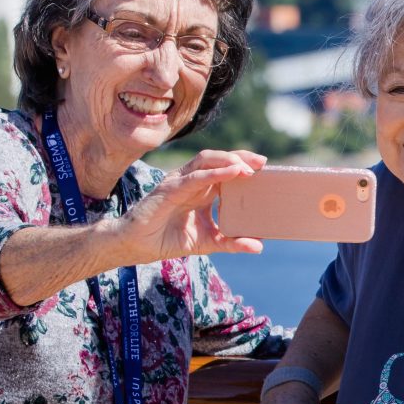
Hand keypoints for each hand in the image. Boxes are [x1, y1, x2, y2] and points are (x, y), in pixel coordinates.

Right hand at [116, 150, 266, 263]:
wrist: (137, 246)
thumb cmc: (168, 239)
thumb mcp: (208, 242)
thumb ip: (232, 243)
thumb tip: (259, 246)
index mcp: (202, 190)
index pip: (226, 171)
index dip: (244, 166)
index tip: (266, 169)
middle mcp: (192, 182)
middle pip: (219, 160)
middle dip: (241, 157)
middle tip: (262, 163)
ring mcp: (180, 182)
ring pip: (206, 161)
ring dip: (229, 161)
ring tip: (248, 167)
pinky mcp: (170, 189)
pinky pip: (194, 177)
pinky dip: (214, 173)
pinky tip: (231, 172)